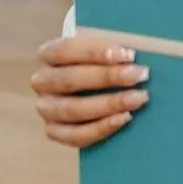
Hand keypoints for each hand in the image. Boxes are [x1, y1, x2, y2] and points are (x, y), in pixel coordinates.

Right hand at [31, 36, 149, 147]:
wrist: (99, 84)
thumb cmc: (106, 59)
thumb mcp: (107, 48)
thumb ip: (116, 49)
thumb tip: (136, 51)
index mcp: (49, 54)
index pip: (66, 50)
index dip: (96, 52)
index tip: (128, 54)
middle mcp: (42, 81)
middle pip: (70, 80)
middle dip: (108, 77)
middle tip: (140, 75)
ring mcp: (46, 108)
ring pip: (72, 109)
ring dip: (109, 104)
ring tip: (139, 98)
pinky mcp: (54, 131)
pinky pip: (75, 135)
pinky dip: (101, 128)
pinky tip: (124, 118)